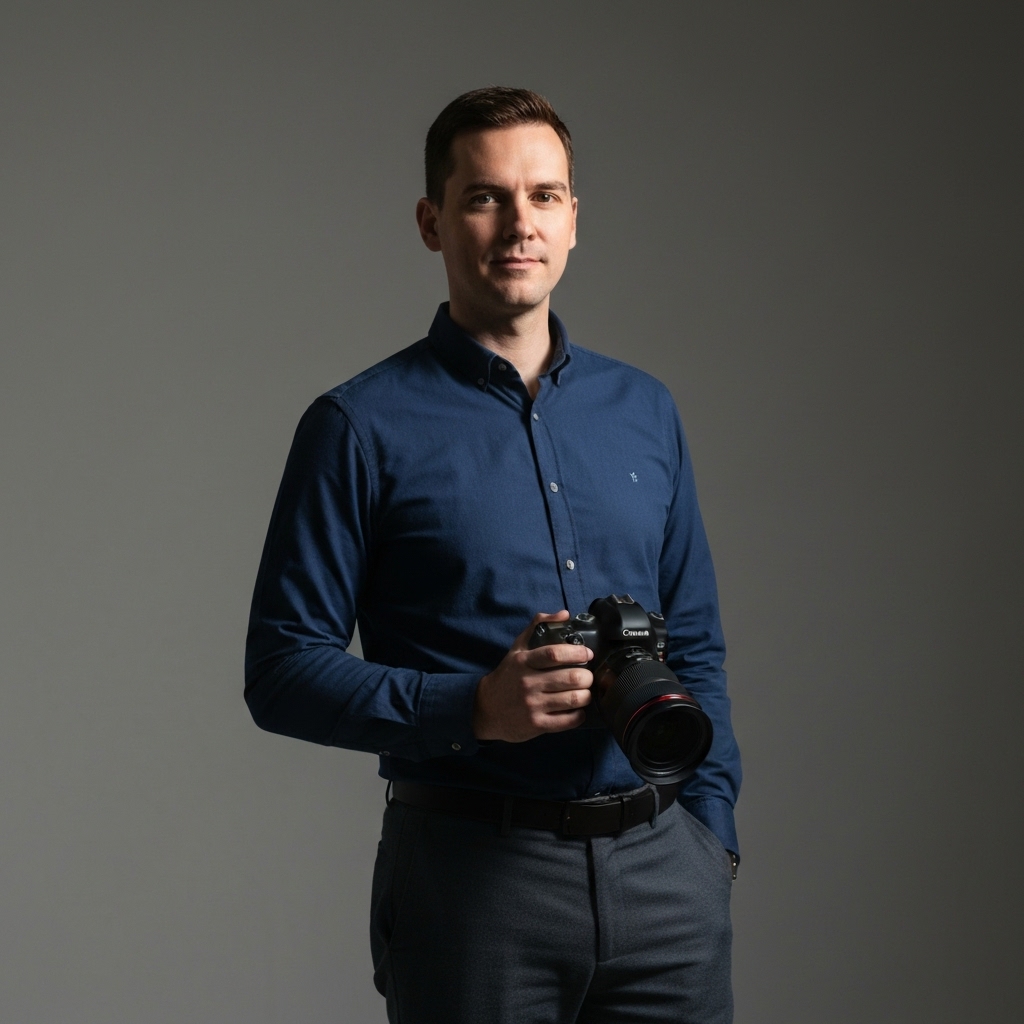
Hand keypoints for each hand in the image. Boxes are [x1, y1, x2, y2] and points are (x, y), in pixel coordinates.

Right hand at [473, 610, 593, 742]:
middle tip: (588, 676)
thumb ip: (538, 626)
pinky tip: (577, 709)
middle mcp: (528, 683)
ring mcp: (532, 705)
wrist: (486, 709)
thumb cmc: (507, 676)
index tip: (588, 654)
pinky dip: (579, 715)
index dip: (577, 653)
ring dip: (586, 695)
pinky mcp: (536, 725)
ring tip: (585, 692)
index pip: (554, 654)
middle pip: (570, 678)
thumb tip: (564, 614)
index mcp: (524, 662)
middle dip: (587, 677)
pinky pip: (568, 721)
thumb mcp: (517, 648)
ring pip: (573, 699)